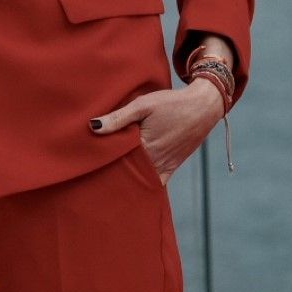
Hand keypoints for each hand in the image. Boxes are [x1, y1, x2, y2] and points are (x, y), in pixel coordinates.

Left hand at [89, 79, 225, 184]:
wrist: (202, 107)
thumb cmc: (171, 103)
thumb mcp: (143, 104)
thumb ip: (118, 117)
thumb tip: (93, 127)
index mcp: (144, 146)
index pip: (116, 161)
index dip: (102, 163)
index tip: (88, 163)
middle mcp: (155, 161)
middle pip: (128, 174)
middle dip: (112, 174)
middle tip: (93, 175)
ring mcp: (165, 166)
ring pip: (141, 180)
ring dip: (127, 180)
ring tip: (109, 181)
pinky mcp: (172, 166)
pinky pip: (157, 183)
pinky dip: (145, 186)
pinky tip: (132, 188)